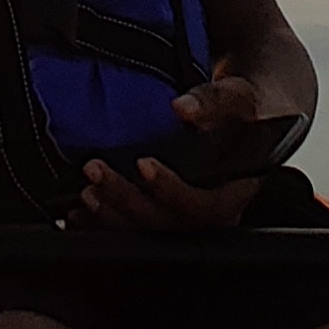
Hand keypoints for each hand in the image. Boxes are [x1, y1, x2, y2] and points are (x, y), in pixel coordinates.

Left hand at [80, 46, 311, 232]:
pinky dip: (105, 224)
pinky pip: (134, 229)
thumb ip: (216, 101)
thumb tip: (182, 109)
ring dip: (113, 217)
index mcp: (237, 190)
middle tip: (96, 171)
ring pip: (149, 233)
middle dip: (128, 203)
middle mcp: (213, 211)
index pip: (205, 208)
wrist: (249, 108)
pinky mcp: (166, 210)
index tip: (143, 164)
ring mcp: (187, 215)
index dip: (171, 190)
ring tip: (87, 191)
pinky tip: (79, 214)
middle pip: (169, 225)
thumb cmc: (249, 104)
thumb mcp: (241, 96)